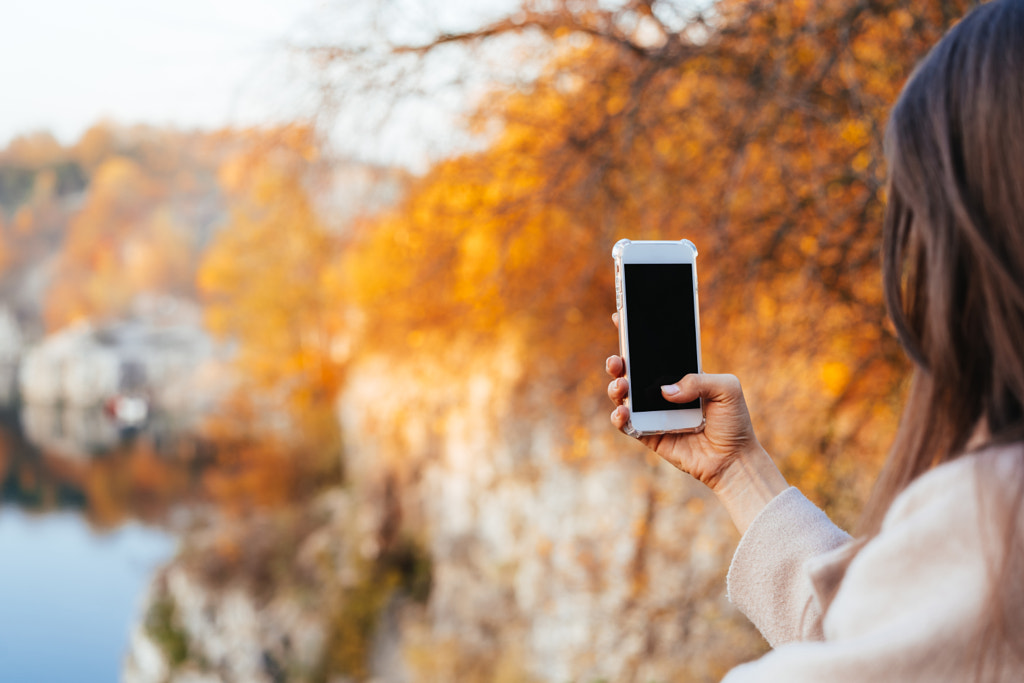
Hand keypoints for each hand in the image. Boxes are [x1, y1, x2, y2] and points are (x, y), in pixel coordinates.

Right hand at [606, 314, 786, 532]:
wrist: (733, 459)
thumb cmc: (734, 422)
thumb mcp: (726, 389)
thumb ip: (698, 381)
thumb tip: (666, 390)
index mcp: (679, 376)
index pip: (654, 353)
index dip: (635, 337)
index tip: (620, 319)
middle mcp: (662, 392)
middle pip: (632, 371)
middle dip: (618, 362)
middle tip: (617, 360)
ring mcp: (653, 413)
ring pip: (623, 395)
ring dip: (616, 387)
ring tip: (621, 386)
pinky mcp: (648, 435)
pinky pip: (626, 424)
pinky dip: (618, 416)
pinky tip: (622, 411)